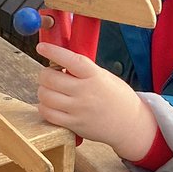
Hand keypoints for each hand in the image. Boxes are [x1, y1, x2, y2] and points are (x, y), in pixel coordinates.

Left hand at [36, 42, 158, 161]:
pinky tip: (50, 104)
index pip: (70, 60)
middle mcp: (85, 92)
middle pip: (50, 78)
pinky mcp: (74, 124)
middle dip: (45, 74)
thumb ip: (83, 70)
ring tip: (50, 90)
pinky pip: (48, 114)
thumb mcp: (104, 76)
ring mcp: (78, 109)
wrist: (129, 124)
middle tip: (49, 75)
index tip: (42, 46)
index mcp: (95, 76)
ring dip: (43, 90)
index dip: (53, 52)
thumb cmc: (117, 98)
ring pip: (45, 96)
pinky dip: (44, 106)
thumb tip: (59, 61)